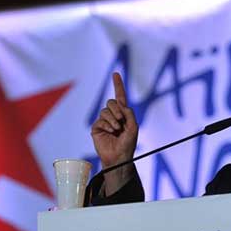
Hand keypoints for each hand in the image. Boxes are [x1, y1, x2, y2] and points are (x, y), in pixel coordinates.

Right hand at [90, 72, 137, 193]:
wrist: (119, 157)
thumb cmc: (128, 144)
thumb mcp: (134, 127)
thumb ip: (129, 114)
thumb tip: (121, 105)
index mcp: (123, 114)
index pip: (120, 96)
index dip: (118, 85)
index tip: (116, 73)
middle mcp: (113, 116)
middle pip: (111, 102)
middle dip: (116, 110)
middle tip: (121, 121)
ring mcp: (104, 121)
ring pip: (105, 110)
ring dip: (112, 119)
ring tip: (116, 129)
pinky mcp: (97, 128)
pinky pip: (100, 120)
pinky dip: (107, 125)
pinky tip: (111, 132)